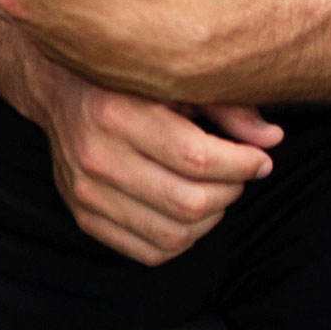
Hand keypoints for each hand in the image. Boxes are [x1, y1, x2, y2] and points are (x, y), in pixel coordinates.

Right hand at [21, 56, 281, 264]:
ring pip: (175, 234)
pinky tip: (185, 209)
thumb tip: (271, 139)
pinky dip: (182, 239)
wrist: (59, 90)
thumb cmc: (127, 80)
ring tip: (213, 191)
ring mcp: (85, 191)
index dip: (242, 164)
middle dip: (231, 191)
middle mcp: (94, 155)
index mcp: (116, 111)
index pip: (197, 158)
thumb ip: (227, 106)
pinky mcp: (83, 215)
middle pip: (190, 202)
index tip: (258, 159)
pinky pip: (151, 251)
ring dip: (209, 218)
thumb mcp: (175, 77)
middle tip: (237, 174)